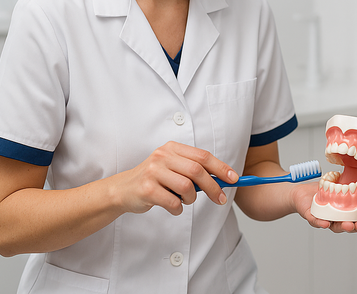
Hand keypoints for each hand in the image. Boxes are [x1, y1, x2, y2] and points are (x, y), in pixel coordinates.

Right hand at [113, 141, 237, 215]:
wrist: (122, 190)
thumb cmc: (154, 180)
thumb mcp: (173, 167)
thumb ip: (194, 169)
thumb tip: (224, 179)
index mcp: (172, 148)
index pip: (203, 156)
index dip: (221, 167)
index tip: (234, 179)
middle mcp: (162, 156)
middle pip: (197, 171)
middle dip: (214, 187)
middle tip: (221, 199)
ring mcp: (153, 172)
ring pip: (186, 187)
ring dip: (191, 199)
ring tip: (185, 200)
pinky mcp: (146, 189)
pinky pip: (173, 202)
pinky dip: (178, 208)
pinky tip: (174, 207)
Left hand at [293, 170, 356, 232]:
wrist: (304, 191)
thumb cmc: (331, 189)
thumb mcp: (355, 181)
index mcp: (353, 212)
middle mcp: (341, 218)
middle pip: (353, 226)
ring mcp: (327, 219)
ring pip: (336, 226)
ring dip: (344, 227)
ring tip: (349, 224)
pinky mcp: (313, 216)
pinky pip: (316, 221)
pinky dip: (320, 223)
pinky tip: (324, 223)